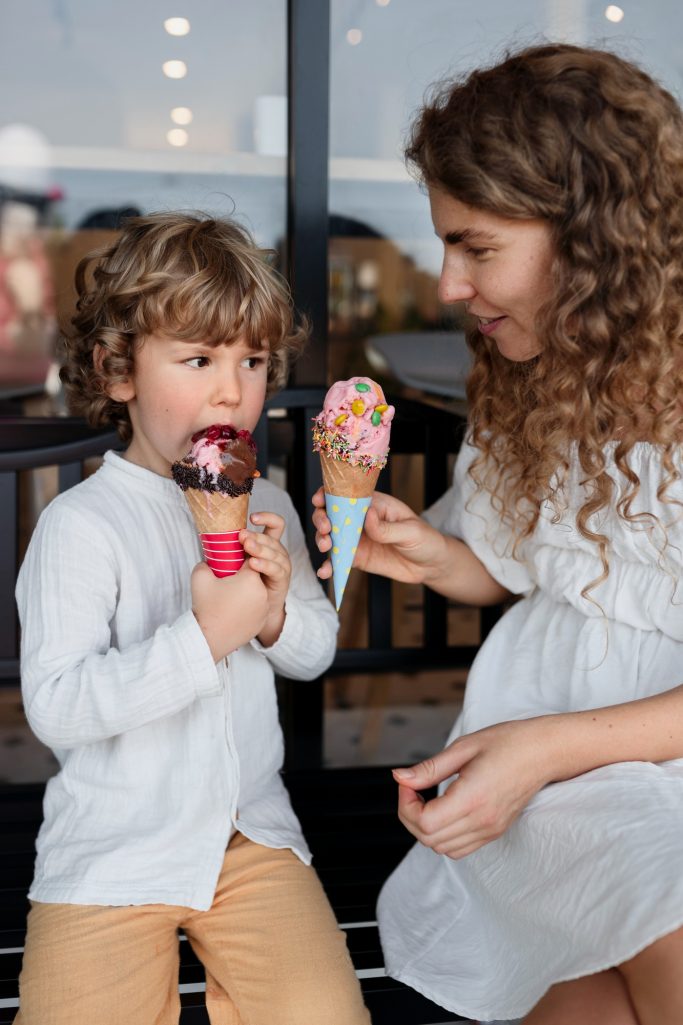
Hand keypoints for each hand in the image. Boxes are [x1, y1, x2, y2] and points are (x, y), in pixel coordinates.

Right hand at [191, 561, 268, 661]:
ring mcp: (265, 609)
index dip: (239, 559)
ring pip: (257, 593)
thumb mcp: (200, 577)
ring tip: (230, 598)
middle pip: (254, 577)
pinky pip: (257, 608)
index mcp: (251, 579)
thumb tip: (209, 561)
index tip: (229, 563)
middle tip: (227, 582)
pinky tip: (235, 610)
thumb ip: (205, 562)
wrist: (209, 640)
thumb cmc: (205, 607)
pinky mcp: (262, 621)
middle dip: (243, 577)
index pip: (250, 560)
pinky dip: (248, 607)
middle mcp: (263, 592)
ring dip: (247, 592)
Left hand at [241, 512, 290, 646]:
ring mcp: (281, 566)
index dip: (267, 517)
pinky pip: (277, 569)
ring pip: (276, 551)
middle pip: (272, 537)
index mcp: (267, 544)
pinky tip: (253, 564)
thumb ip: (228, 550)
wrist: (253, 611)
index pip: (275, 525)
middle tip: (242, 537)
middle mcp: (276, 552)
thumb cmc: (241, 584)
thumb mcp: (234, 563)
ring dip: (260, 548)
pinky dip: (265, 565)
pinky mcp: (282, 580)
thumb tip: (210, 539)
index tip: (251, 517)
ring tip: (247, 547)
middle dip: (256, 536)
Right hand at [311, 486, 448, 585]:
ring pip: (331, 536)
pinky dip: (329, 566)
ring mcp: (357, 539)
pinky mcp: (356, 558)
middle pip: (332, 514)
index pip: (347, 494)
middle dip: (322, 519)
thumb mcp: (411, 531)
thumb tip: (367, 516)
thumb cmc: (425, 540)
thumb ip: (387, 528)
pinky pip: (338, 560)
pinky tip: (325, 572)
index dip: (328, 494)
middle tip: (326, 529)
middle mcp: (361, 519)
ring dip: (322, 540)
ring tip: (327, 547)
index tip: (319, 500)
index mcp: (374, 504)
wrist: (431, 566)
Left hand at [393, 718, 553, 858]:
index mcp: (473, 798)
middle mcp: (482, 821)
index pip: (425, 823)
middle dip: (410, 816)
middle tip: (412, 789)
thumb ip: (429, 769)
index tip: (407, 784)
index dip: (406, 805)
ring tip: (427, 800)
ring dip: (425, 828)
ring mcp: (490, 830)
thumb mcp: (463, 747)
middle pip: (429, 839)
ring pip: (442, 848)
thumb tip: (399, 778)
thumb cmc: (507, 742)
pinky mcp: (495, 832)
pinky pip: (460, 848)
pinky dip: (443, 836)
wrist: (544, 752)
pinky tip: (443, 811)